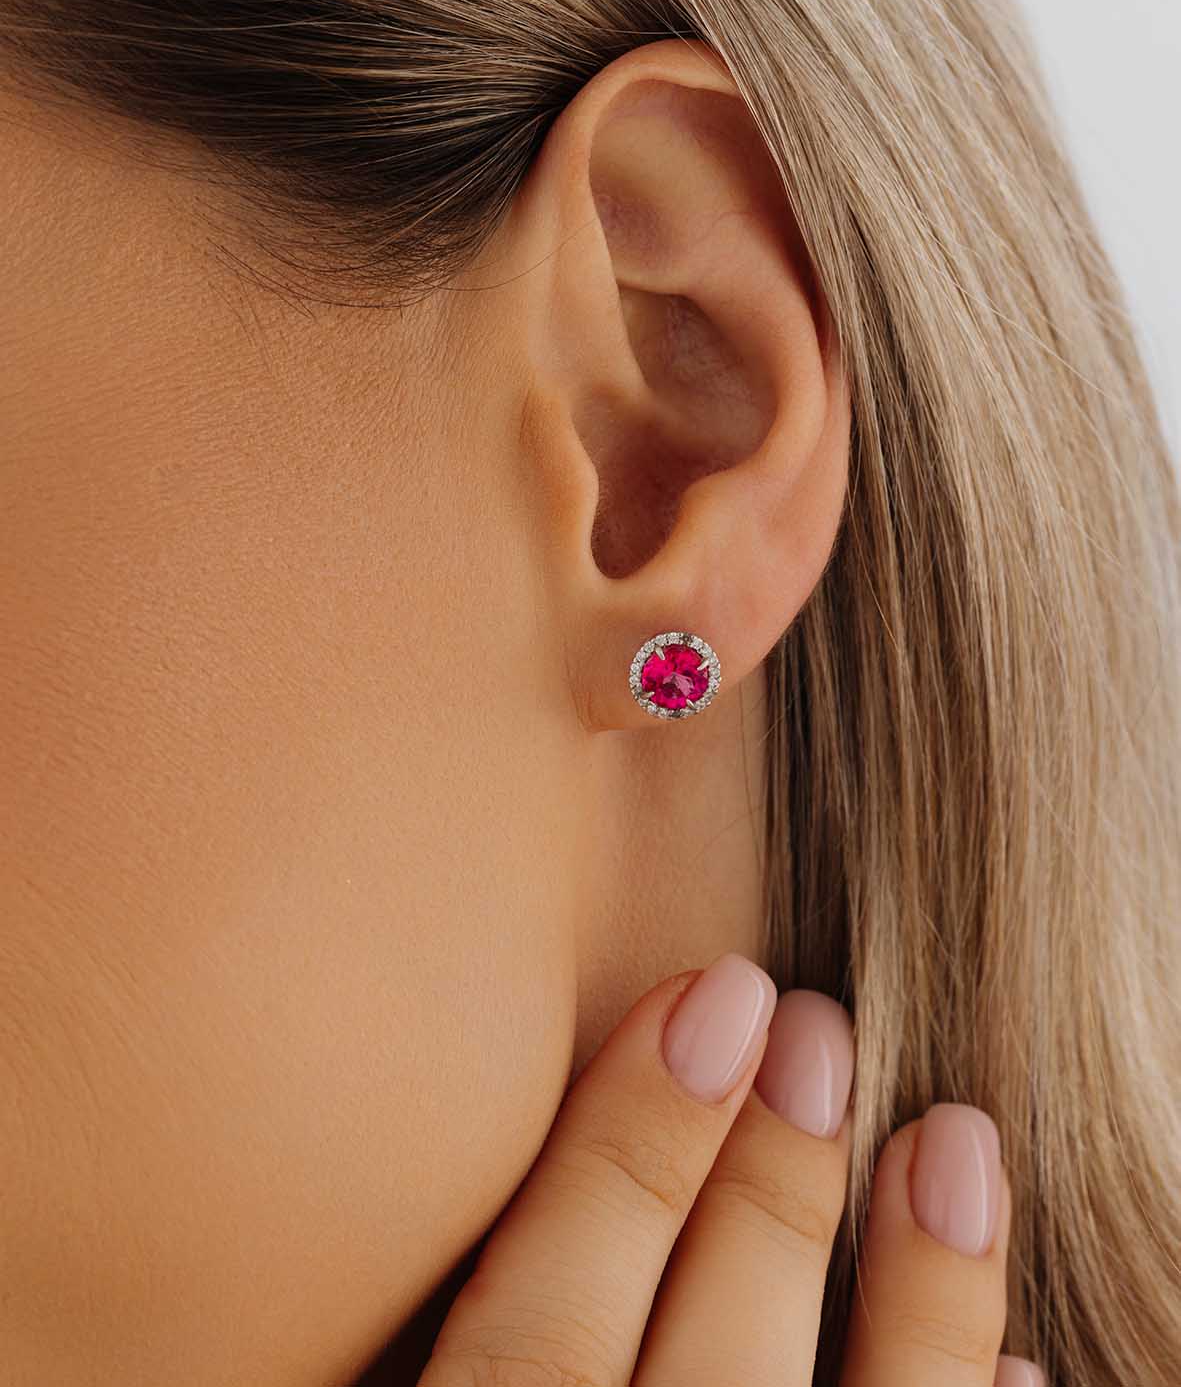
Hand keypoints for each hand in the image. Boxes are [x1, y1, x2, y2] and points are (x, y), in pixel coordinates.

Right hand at [416, 952, 1042, 1386]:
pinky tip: (1015, 1359)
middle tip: (816, 1020)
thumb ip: (425, 1323)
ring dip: (918, 1298)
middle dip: (767, 1185)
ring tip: (953, 1138)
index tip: (709, 994)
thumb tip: (357, 1203)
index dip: (627, 1152)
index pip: (539, 1339)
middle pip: (703, 1371)